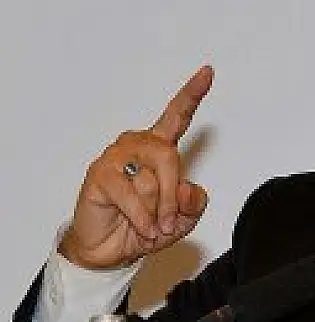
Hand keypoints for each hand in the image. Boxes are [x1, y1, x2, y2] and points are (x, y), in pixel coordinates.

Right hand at [59, 66, 213, 268]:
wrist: (113, 250)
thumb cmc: (148, 226)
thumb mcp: (183, 218)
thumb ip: (193, 202)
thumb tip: (185, 188)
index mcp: (160, 147)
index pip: (178, 116)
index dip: (193, 94)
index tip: (207, 72)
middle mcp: (138, 145)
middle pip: (168, 157)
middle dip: (172, 195)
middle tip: (168, 220)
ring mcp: (116, 157)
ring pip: (150, 180)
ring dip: (156, 211)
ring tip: (149, 224)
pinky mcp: (100, 174)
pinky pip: (131, 195)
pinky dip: (141, 217)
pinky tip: (140, 227)